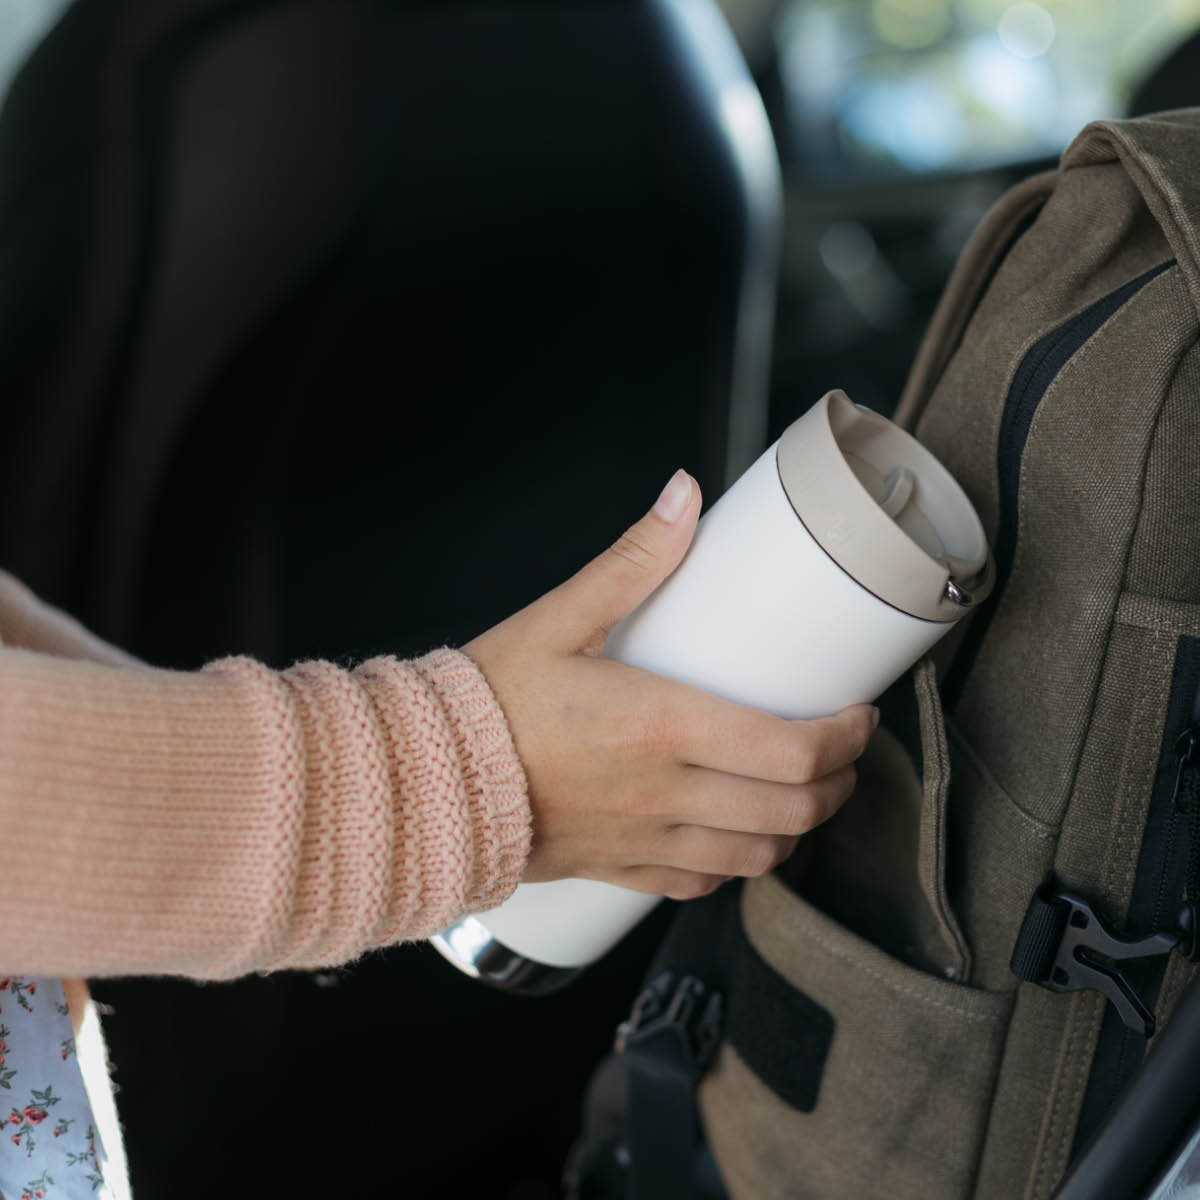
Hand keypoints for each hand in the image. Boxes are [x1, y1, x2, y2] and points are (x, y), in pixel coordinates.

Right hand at [463, 470, 877, 900]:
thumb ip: (634, 560)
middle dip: (838, 783)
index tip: (857, 714)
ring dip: (798, 829)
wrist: (423, 782)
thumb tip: (686, 497)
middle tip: (845, 751)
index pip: (791, 750)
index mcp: (660, 725)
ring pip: (757, 856)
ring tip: (804, 793)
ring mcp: (645, 841)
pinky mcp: (621, 870)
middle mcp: (664, 793)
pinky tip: (735, 834)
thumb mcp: (560, 618)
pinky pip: (701, 885)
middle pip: (792, 810)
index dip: (846, 737)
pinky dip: (737, 864)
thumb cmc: (487, 702)